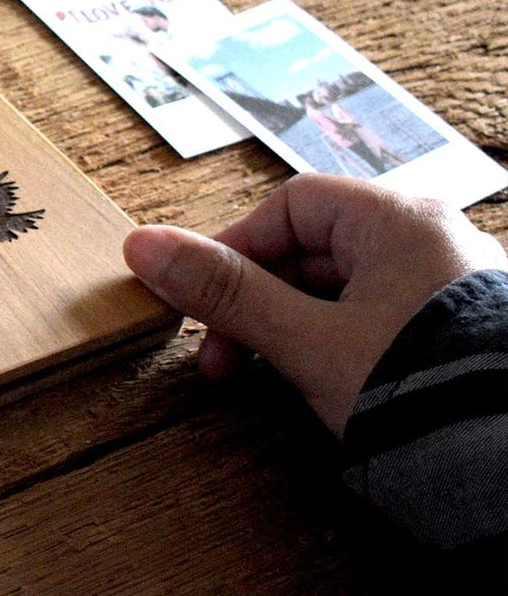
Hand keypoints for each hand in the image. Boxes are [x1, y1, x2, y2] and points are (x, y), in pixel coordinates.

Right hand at [123, 173, 505, 432]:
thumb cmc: (422, 389)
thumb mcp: (305, 342)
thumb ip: (225, 293)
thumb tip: (143, 246)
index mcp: (399, 221)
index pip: (290, 206)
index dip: (233, 248)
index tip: (199, 299)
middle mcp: (430, 240)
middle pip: (311, 247)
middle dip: (254, 299)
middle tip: (219, 356)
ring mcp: (446, 285)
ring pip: (338, 286)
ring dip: (286, 325)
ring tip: (263, 377)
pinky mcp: (453, 329)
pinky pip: (372, 314)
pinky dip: (330, 340)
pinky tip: (316, 380)